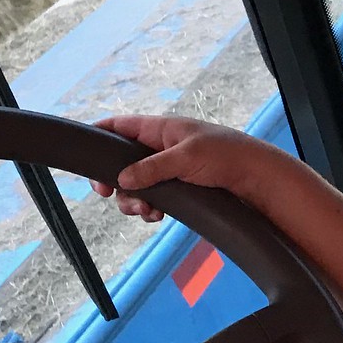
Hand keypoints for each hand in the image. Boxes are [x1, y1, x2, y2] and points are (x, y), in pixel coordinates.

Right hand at [90, 114, 289, 222]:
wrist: (258, 179)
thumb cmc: (226, 156)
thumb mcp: (186, 157)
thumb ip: (151, 167)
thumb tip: (120, 180)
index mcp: (161, 129)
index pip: (120, 126)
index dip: (99, 135)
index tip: (84, 154)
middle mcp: (161, 148)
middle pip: (121, 163)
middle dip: (115, 182)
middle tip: (107, 195)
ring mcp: (169, 170)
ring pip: (135, 186)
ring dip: (133, 201)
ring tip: (145, 210)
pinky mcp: (178, 189)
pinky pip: (152, 199)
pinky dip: (149, 209)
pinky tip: (157, 216)